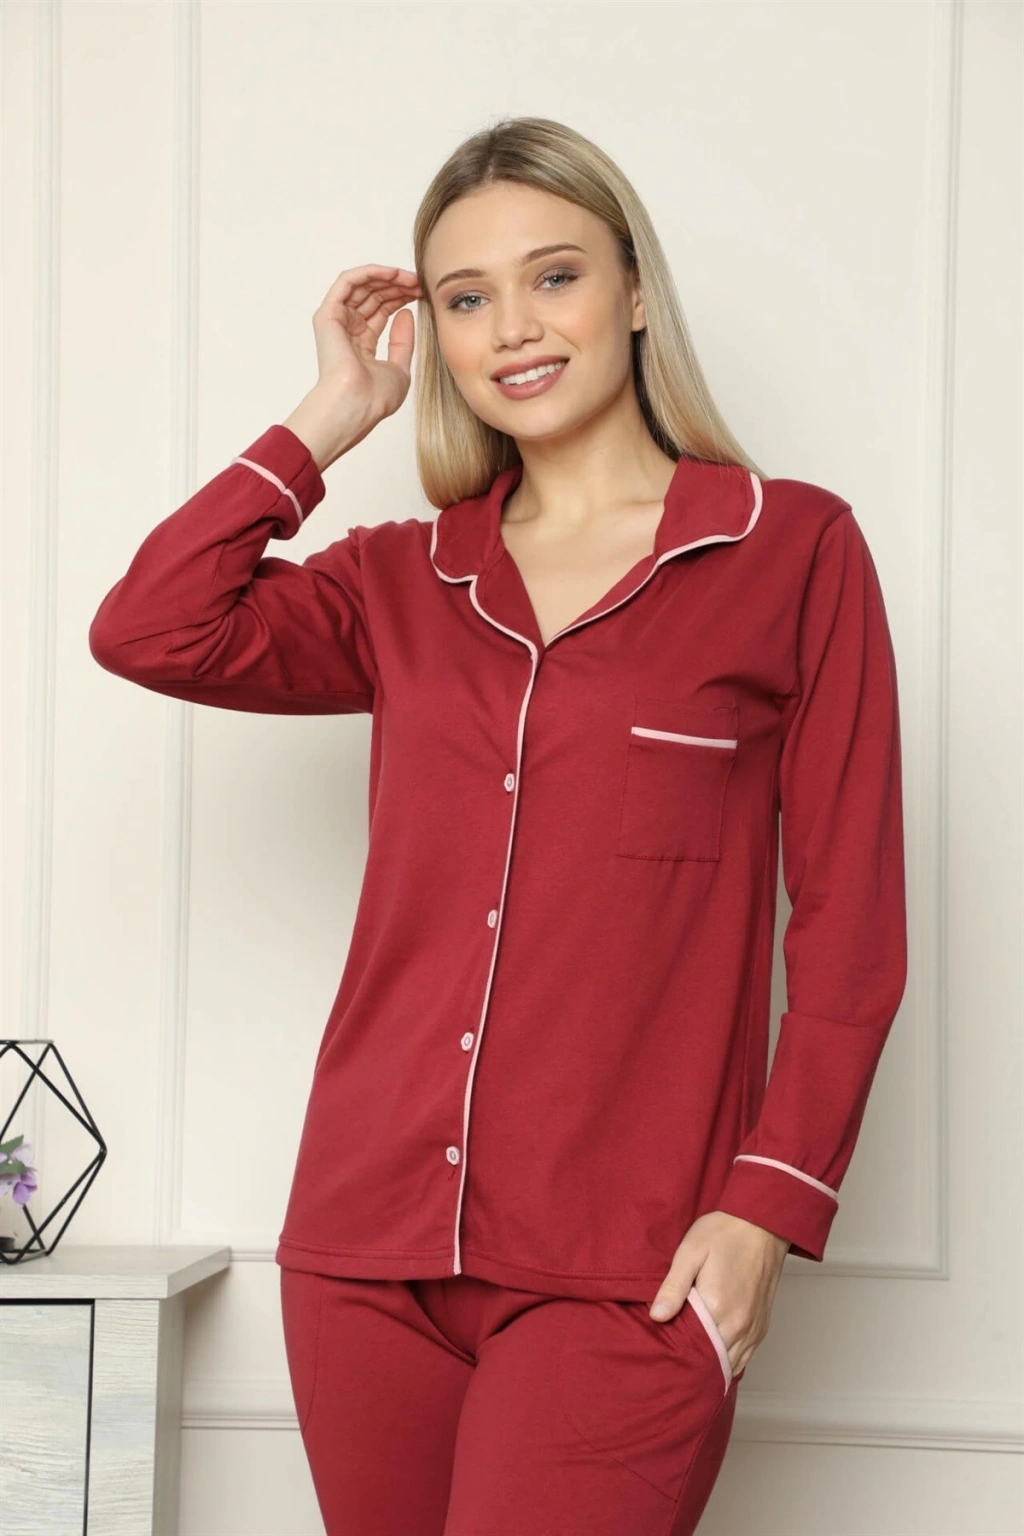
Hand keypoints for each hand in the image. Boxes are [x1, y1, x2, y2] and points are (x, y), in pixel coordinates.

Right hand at [286, 264, 423, 470]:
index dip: (401, 298)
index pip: (381, 311)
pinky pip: (347, 282)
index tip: (422, 294)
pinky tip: (392, 272)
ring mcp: (336, 322)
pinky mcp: (329, 314)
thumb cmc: (374, 398)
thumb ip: (402, 342)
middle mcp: (347, 331)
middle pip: (373, 296)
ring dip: (386, 277)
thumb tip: (405, 313)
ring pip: (362, 286)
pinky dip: (369, 272)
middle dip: (397, 286)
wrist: (356, 404)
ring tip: (409, 278)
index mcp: (361, 345)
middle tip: (419, 283)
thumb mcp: (400, 368)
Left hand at [648, 1211, 789, 1378]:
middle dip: (694, 1362)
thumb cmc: (725, 1233)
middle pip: (713, 1360)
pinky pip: (745, 1356)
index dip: (677, 1352)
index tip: (664, 1350)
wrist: (762, 1223)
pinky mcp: (762, 1324)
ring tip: (692, 1358)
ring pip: (731, 1363)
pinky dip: (730, 1359)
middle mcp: (740, 1324)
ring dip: (713, 1364)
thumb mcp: (690, 1252)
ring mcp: (754, 1327)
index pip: (694, 1348)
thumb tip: (657, 1316)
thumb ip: (674, 1286)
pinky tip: (715, 1353)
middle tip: (674, 1358)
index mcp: (718, 1308)